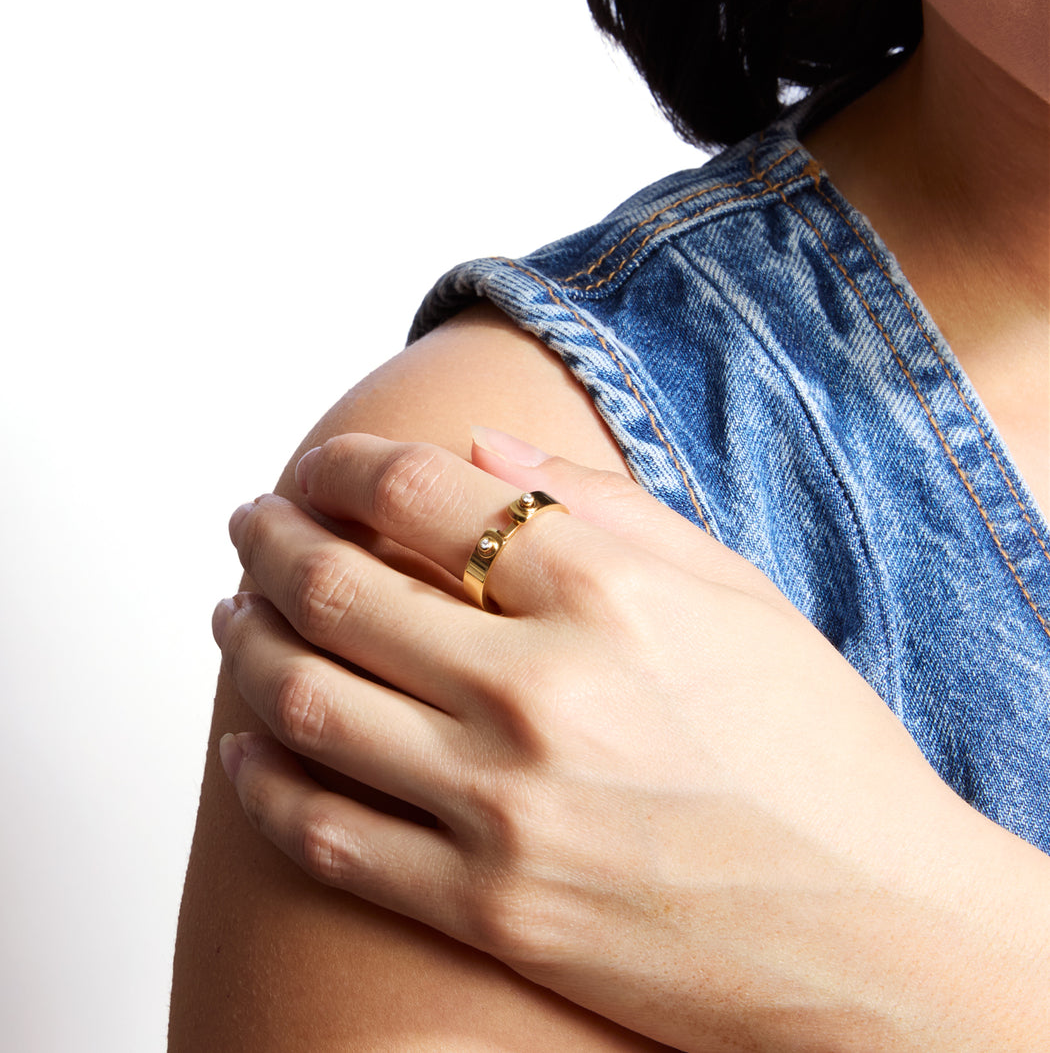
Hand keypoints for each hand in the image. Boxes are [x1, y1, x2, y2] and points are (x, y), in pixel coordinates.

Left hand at [213, 431, 1041, 1051]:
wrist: (873, 928)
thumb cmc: (814, 746)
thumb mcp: (733, 589)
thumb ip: (603, 503)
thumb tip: (478, 446)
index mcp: (605, 591)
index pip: (415, 493)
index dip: (341, 465)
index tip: (318, 464)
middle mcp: (539, 690)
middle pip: (337, 588)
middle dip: (270, 541)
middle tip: (250, 523)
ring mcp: (504, 808)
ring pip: (308, 704)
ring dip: (248, 644)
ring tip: (234, 613)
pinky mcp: (487, 910)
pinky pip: (329, 837)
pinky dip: (263, 783)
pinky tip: (241, 749)